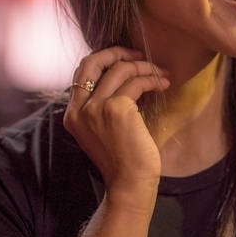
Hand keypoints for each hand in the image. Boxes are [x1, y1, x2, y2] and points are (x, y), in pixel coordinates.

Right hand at [63, 46, 169, 198]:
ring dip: (144, 66)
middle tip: (140, 54)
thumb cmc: (122, 160)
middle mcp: (80, 109)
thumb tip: (120, 76)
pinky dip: (152, 79)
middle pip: (92, 62)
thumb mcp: (101, 131)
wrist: (129, 184)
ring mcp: (96, 108)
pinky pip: (136, 82)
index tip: (125, 59)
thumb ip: (100, 107)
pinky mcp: (116, 108)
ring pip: (119, 69)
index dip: (104, 59)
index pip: (82, 72)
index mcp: (72, 115)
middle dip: (117, 51)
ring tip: (160, 73)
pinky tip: (163, 84)